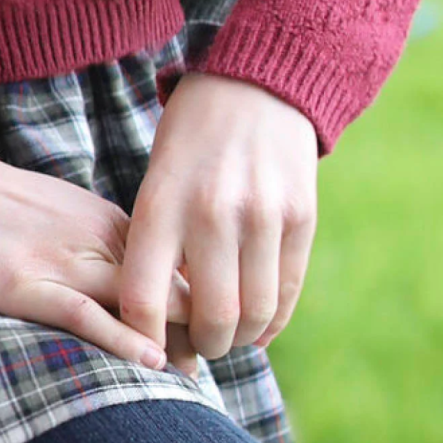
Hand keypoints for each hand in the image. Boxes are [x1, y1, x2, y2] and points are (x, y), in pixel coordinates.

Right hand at [0, 132, 193, 370]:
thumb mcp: (55, 213)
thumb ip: (95, 242)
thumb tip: (126, 279)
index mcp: (106, 218)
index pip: (174, 263)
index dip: (202, 299)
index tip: (215, 332)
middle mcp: (93, 235)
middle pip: (168, 281)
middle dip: (199, 324)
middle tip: (216, 362)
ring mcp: (58, 258)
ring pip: (138, 298)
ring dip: (174, 339)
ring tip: (198, 375)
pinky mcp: (21, 282)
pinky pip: (84, 312)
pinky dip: (122, 338)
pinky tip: (151, 361)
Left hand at [119, 73, 317, 361]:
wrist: (254, 85)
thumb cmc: (190, 141)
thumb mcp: (156, 182)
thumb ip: (157, 245)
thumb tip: (161, 323)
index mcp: (161, 203)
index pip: (144, 299)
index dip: (143, 343)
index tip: (146, 357)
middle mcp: (211, 213)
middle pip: (209, 319)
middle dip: (200, 347)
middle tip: (195, 347)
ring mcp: (261, 215)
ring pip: (254, 315)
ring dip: (239, 340)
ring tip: (226, 336)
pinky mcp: (300, 217)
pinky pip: (287, 292)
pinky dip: (272, 321)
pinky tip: (258, 324)